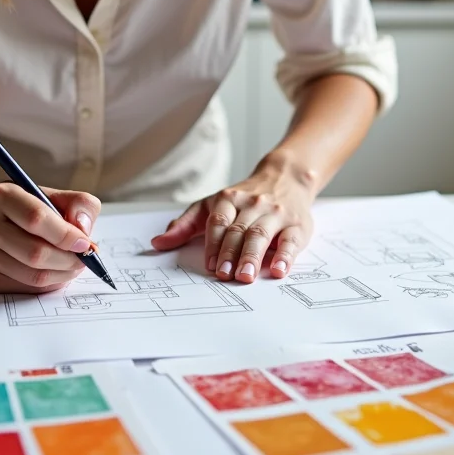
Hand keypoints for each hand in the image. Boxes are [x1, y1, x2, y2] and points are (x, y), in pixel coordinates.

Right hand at [0, 183, 100, 293]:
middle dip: (69, 260)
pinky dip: (49, 284)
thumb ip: (79, 204)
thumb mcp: (56, 196)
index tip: (85, 243)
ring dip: (62, 274)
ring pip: (33, 276)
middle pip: (35, 253)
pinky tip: (54, 271)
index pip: (36, 218)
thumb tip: (82, 229)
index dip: (66, 235)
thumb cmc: (30, 209)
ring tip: (73, 264)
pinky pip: (27, 289)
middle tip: (84, 259)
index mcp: (2, 195)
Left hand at [151, 154, 316, 283]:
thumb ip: (185, 225)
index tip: (209, 264)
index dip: (213, 243)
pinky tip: (279, 269)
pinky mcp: (296, 225)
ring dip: (252, 256)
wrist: (285, 178)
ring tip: (245, 276)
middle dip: (230, 253)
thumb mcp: (211, 205)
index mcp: (228, 199)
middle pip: (239, 230)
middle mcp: (252, 205)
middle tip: (224, 275)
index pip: (218, 221)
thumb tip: (157, 243)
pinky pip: (290, 240)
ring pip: (261, 234)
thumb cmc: (243, 200)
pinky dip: (285, 256)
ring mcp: (275, 214)